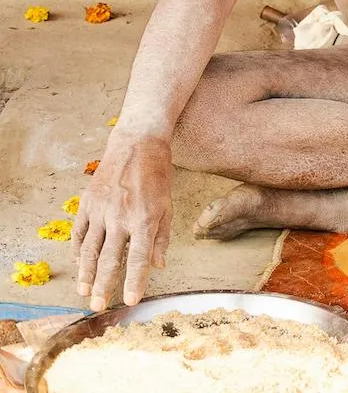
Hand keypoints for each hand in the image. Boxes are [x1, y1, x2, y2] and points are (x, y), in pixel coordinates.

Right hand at [73, 134, 172, 310]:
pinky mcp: (87, 202)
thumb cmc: (157, 175)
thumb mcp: (168, 204)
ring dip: (85, 274)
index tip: (130, 301)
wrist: (137, 144)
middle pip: (109, 259)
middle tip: (98, 306)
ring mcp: (101, 210)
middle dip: (103, 286)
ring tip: (83, 292)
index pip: (138, 258)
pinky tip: (78, 264)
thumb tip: (158, 266)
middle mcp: (120, 217)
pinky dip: (77, 250)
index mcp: (144, 219)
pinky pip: (79, 232)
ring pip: (89, 250)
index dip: (134, 282)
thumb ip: (162, 237)